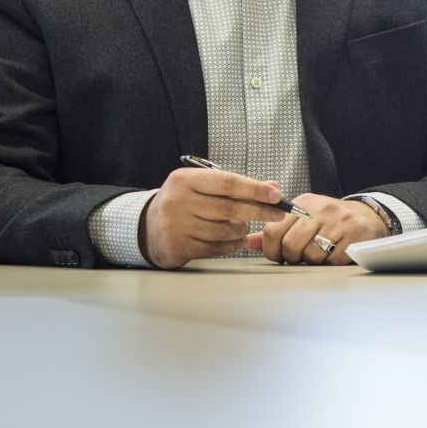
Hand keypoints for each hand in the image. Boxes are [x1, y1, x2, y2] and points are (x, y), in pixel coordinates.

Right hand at [140, 168, 287, 268]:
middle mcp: (178, 201)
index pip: (226, 182)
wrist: (147, 227)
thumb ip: (236, 185)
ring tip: (245, 227)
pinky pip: (216, 247)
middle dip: (259, 211)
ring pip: (224, 230)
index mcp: (185, 179)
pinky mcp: (178, 247)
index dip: (254, 189)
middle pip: (228, 207)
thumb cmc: (183, 202)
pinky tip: (236, 240)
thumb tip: (273, 187)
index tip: (276, 195)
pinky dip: (233, 245)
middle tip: (279, 213)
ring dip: (243, 229)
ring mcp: (176, 226)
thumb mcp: (203, 185)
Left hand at [251, 194, 390, 265]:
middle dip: (292, 258)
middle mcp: (320, 209)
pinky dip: (329, 263)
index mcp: (303, 203)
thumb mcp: (302, 218)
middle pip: (290, 245)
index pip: (273, 230)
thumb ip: (276, 231)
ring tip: (319, 254)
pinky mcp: (353, 235)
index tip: (279, 255)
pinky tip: (333, 254)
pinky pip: (331, 260)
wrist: (367, 217)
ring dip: (312, 261)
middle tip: (300, 257)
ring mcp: (338, 221)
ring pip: (310, 254)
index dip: (272, 250)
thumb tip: (249, 242)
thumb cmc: (329, 221)